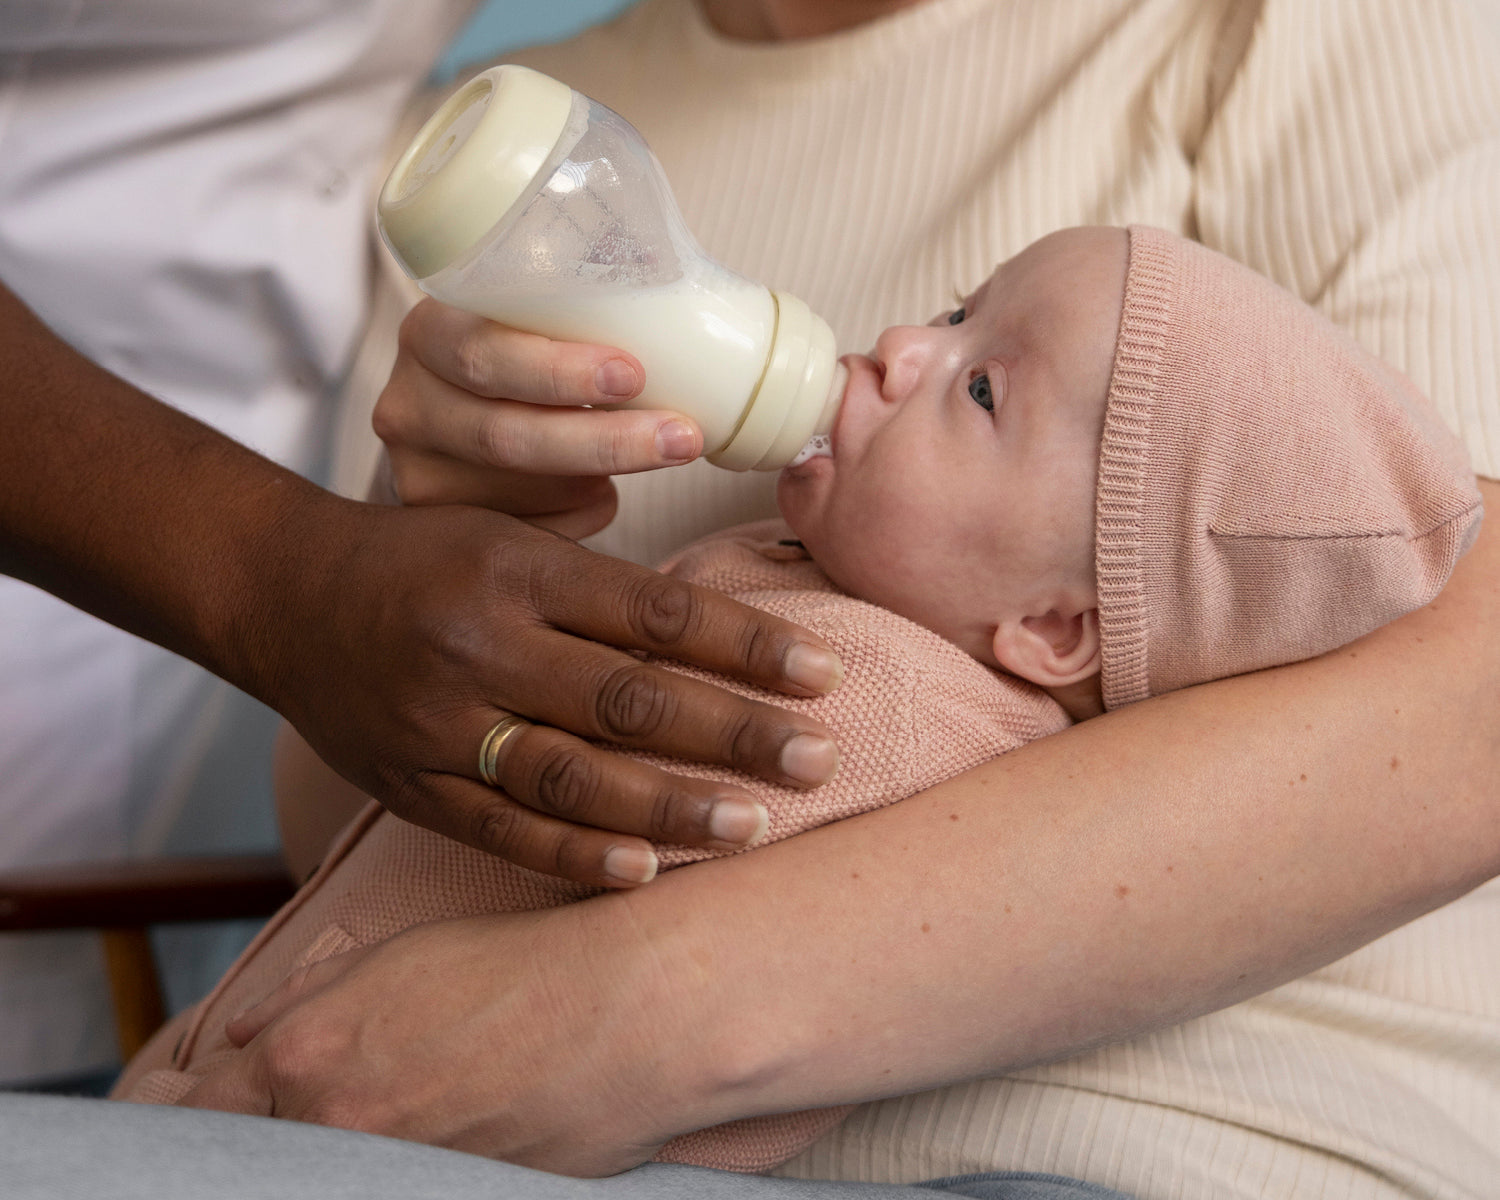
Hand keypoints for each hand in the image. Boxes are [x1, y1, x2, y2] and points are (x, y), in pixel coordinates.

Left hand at [179, 906, 692, 1175]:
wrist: (627, 1012)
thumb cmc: (519, 967)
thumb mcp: (399, 957)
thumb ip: (305, 1000)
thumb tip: (242, 1036)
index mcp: (307, 1058)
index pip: (203, 1114)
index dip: (194, 1111)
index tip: (206, 1100)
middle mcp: (336, 1132)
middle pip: (258, 1160)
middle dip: (268, 1141)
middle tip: (333, 1099)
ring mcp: (396, 1177)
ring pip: (330, 1175)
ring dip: (340, 1152)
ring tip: (406, 1100)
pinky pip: (401, 1186)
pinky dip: (404, 1168)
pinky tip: (447, 1126)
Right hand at [263, 498, 842, 885]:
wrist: (286, 596)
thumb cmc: (424, 560)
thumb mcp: (511, 537)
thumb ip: (601, 585)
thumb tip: (722, 630)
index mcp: (517, 571)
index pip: (656, 611)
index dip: (748, 645)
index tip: (826, 672)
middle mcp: (481, 644)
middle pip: (629, 699)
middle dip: (733, 732)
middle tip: (818, 759)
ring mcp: (442, 723)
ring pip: (574, 775)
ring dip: (673, 806)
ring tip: (755, 824)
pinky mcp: (412, 785)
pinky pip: (504, 829)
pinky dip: (578, 853)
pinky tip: (648, 870)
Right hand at [373, 299, 702, 536]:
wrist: (465, 403)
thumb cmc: (521, 346)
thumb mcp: (530, 310)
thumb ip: (580, 302)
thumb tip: (680, 288)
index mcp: (428, 334)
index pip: (483, 354)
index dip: (557, 371)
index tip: (633, 374)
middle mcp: (408, 406)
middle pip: (506, 437)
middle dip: (603, 440)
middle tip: (680, 435)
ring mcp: (418, 472)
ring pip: (523, 492)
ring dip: (601, 479)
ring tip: (662, 451)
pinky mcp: (442, 524)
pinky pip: (528, 531)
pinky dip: (580, 512)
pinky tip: (603, 491)